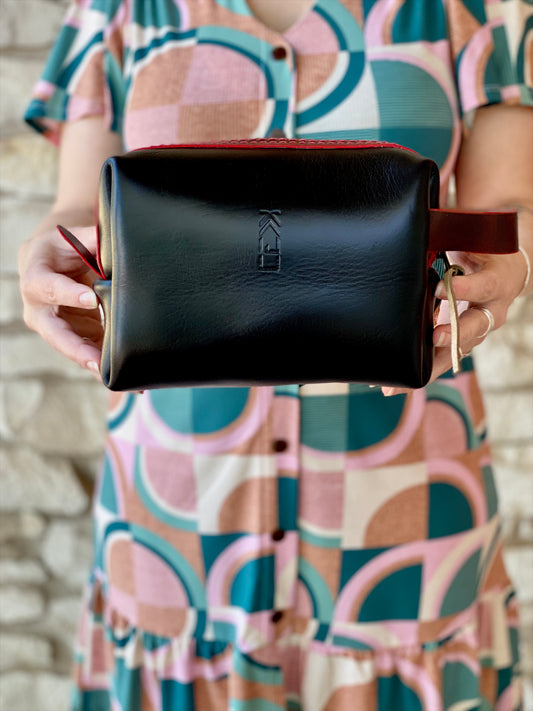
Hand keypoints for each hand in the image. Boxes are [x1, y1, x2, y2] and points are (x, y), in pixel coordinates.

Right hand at [18, 225, 102, 375]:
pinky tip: (122, 377)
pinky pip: (85, 353)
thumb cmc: (61, 249)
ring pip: (71, 349)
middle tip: (97, 362)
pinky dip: (102, 364)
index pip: (50, 287)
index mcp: (36, 278)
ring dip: (93, 363)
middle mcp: (40, 309)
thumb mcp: (71, 238)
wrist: (51, 263)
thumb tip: (113, 236)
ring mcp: (54, 328)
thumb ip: (91, 238)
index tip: (91, 299)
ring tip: (115, 376)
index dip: (68, 293)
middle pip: (55, 333)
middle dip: (76, 348)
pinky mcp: (71, 336)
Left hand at [382, 249, 528, 395]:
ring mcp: (477, 331)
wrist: (506, 270)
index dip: (464, 287)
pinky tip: (395, 384)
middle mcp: (491, 311)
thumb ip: (454, 236)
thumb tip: (420, 226)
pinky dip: (421, 371)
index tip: (440, 288)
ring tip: (399, 381)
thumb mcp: (477, 238)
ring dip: (428, 367)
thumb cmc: (484, 249)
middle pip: (472, 329)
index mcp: (497, 282)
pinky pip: (443, 360)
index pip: (483, 286)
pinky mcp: (462, 342)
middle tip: (433, 339)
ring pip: (455, 353)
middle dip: (451, 337)